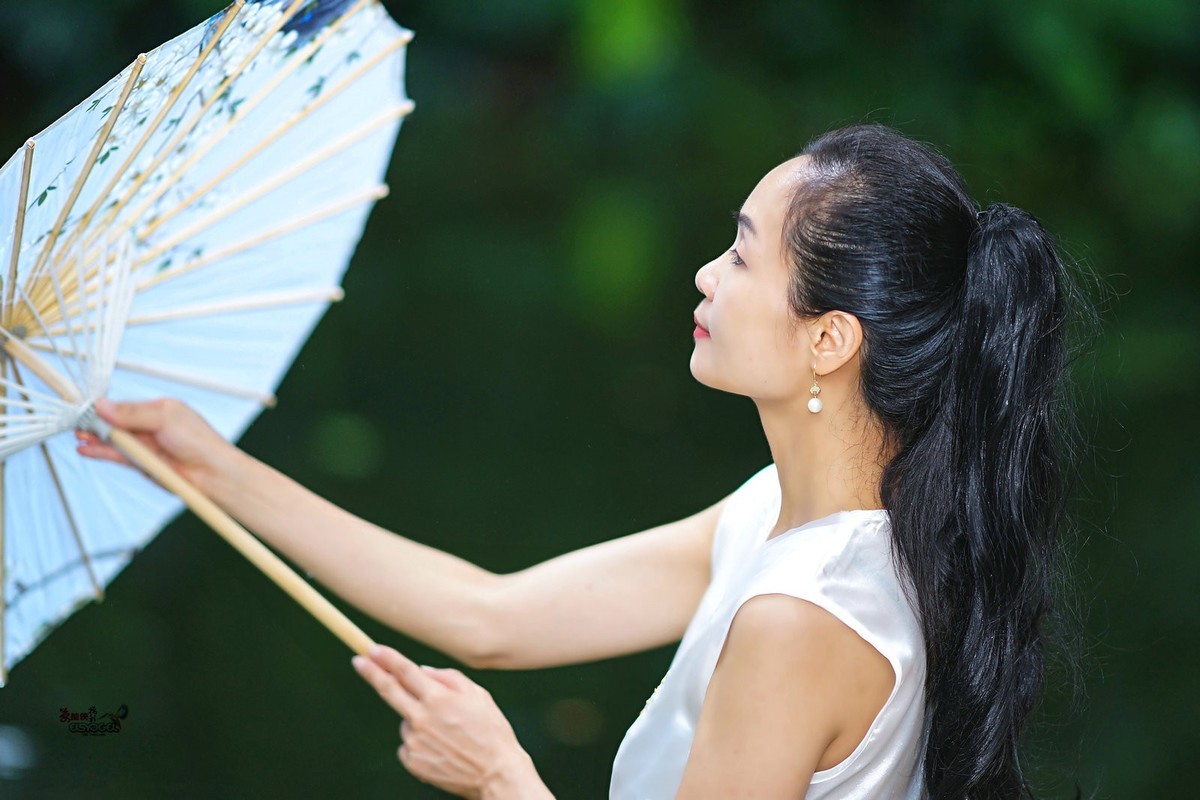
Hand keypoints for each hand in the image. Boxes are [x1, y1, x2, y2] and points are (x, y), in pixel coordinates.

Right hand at [74, 397, 241, 495]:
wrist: (211, 472)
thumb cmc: (198, 441)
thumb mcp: (164, 418)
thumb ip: (132, 413)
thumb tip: (102, 404)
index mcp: (160, 409)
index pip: (125, 406)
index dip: (105, 408)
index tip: (86, 408)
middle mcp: (152, 426)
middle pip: (117, 422)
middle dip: (96, 423)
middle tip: (77, 423)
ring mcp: (146, 445)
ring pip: (114, 439)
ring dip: (95, 438)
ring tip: (78, 437)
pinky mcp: (143, 463)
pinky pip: (117, 455)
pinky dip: (101, 452)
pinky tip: (86, 449)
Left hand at [352, 645, 551, 799]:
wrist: (496, 774)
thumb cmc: (492, 732)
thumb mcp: (479, 696)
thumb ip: (449, 678)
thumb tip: (423, 671)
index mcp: (439, 699)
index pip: (406, 672)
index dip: (388, 659)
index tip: (372, 650)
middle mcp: (422, 719)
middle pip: (389, 690)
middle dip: (372, 673)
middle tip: (358, 661)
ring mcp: (415, 742)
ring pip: (405, 720)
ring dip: (416, 719)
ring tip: (447, 733)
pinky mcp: (413, 762)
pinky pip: (408, 744)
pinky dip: (418, 742)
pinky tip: (440, 748)